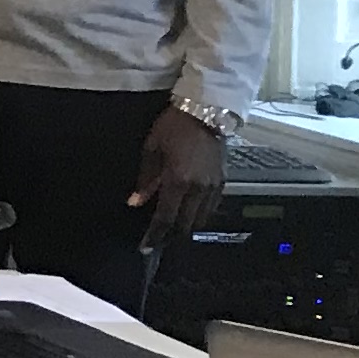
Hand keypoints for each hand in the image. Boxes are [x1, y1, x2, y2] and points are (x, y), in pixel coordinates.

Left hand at [130, 107, 228, 244]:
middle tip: (157, 240)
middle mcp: (199, 188)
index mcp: (179, 181)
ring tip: (170, 229)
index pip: (166, 218)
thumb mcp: (151, 150)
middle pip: (186, 225)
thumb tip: (135, 202)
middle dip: (170, 235)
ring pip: (201, 219)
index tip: (145, 246)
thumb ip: (145, 180)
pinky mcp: (223, 182)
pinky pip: (211, 208)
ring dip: (185, 227)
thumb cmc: (174, 126)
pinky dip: (199, 215)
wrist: (205, 111)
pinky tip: (188, 213)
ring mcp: (214, 186)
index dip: (155, 235)